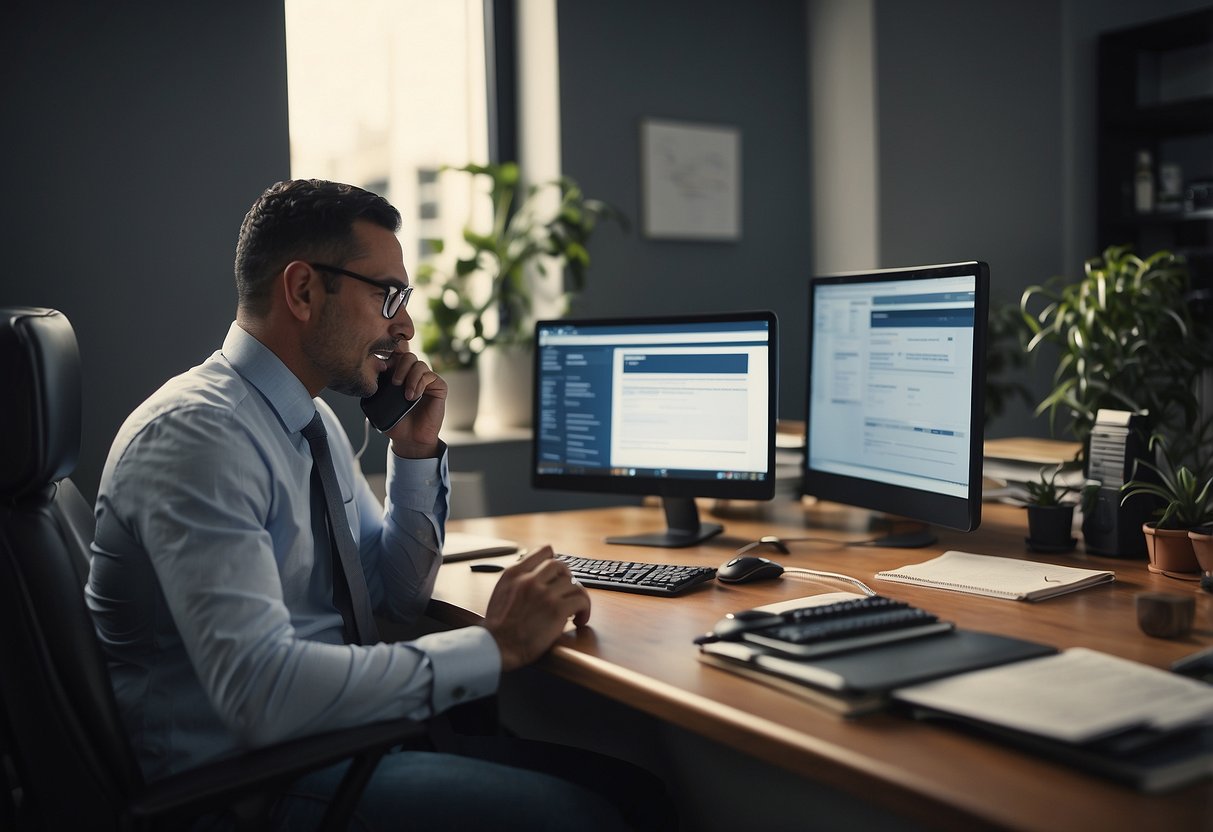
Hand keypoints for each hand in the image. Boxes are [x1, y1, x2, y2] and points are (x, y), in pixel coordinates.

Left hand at [383, 352, 445, 457]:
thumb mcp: (379, 401)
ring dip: (409, 376)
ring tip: (405, 394)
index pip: (395, 356)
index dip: (390, 355)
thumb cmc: (395, 422)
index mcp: (398, 374)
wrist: (409, 439)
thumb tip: (375, 367)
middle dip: (399, 366)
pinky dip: (419, 384)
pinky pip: (429, 376)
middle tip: (394, 382)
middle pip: (407, 355)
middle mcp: (412, 375)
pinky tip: (413, 396)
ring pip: (418, 363)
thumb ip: (376, 384)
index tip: (382, 367)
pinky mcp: (438, 386)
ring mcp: (426, 380)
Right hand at [482, 546, 590, 671]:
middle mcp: (530, 580)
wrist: (497, 647)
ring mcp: (545, 594)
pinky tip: (579, 619)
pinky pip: (581, 601)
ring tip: (574, 610)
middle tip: (567, 593)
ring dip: (577, 597)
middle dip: (567, 578)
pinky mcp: (557, 610)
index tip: (558, 571)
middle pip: (561, 565)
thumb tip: (533, 576)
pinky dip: (584, 610)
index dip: (554, 559)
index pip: (543, 551)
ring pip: (573, 583)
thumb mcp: (499, 592)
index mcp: (514, 574)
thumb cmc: (497, 627)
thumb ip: (516, 580)